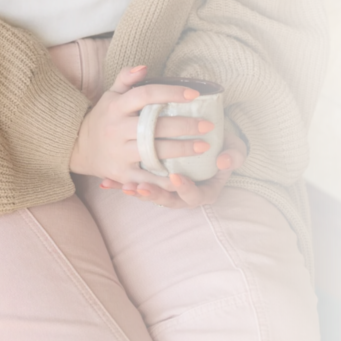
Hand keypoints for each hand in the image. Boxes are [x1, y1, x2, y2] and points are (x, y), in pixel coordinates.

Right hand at [69, 65, 220, 190]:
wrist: (79, 148)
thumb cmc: (103, 117)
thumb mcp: (111, 94)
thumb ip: (126, 78)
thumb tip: (145, 67)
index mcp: (116, 106)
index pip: (146, 95)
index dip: (171, 93)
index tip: (194, 94)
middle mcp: (116, 129)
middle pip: (155, 126)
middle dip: (185, 126)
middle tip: (207, 125)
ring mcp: (119, 153)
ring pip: (154, 152)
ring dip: (182, 150)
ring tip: (204, 146)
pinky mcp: (121, 174)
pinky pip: (147, 177)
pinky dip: (165, 179)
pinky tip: (185, 175)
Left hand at [98, 129, 247, 209]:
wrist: (208, 140)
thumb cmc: (222, 146)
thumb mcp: (234, 150)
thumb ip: (234, 156)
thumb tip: (223, 161)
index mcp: (204, 190)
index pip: (194, 196)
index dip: (185, 188)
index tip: (175, 176)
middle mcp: (183, 194)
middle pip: (168, 200)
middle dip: (153, 195)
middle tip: (141, 187)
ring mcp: (167, 189)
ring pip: (151, 194)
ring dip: (136, 191)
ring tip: (124, 187)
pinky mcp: (153, 180)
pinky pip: (137, 184)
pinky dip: (121, 184)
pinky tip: (106, 183)